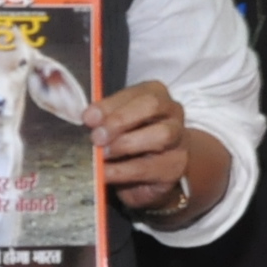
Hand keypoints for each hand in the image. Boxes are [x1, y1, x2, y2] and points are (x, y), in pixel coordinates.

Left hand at [90, 81, 192, 211]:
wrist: (152, 174)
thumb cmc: (130, 140)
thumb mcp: (115, 124)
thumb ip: (104, 117)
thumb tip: (89, 118)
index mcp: (156, 94)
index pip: (136, 92)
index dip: (111, 104)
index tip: (88, 118)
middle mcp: (172, 113)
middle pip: (152, 106)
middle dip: (121, 119)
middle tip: (97, 136)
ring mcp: (179, 140)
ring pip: (160, 135)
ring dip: (125, 144)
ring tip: (102, 155)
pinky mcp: (175, 168)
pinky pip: (149, 168)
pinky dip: (122, 172)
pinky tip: (105, 174)